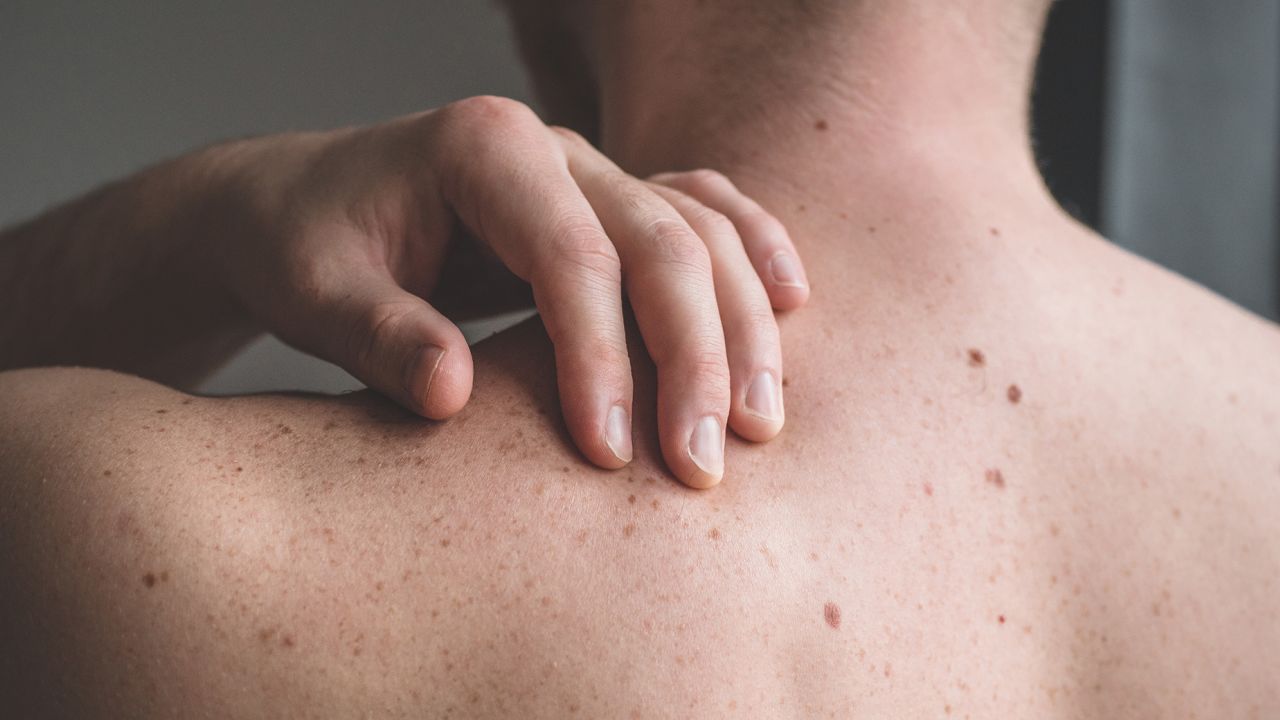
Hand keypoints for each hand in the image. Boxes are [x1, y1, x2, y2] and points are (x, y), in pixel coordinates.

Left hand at [219, 96, 808, 486]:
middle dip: (694, 357)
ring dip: (741, 327)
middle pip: (660, 241)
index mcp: (483, 148)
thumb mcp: (311, 291)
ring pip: (700, 232)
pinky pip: (703, 213)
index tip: (608, 454)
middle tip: (704, 464)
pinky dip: (752, 254)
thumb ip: (378, 335)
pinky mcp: (608, 202)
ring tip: (759, 424)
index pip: (571, 255)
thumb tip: (453, 394)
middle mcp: (554, 148)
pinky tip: (793, 303)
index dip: (600, 357)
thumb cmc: (303, 248)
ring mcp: (591, 169)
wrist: (300, 206)